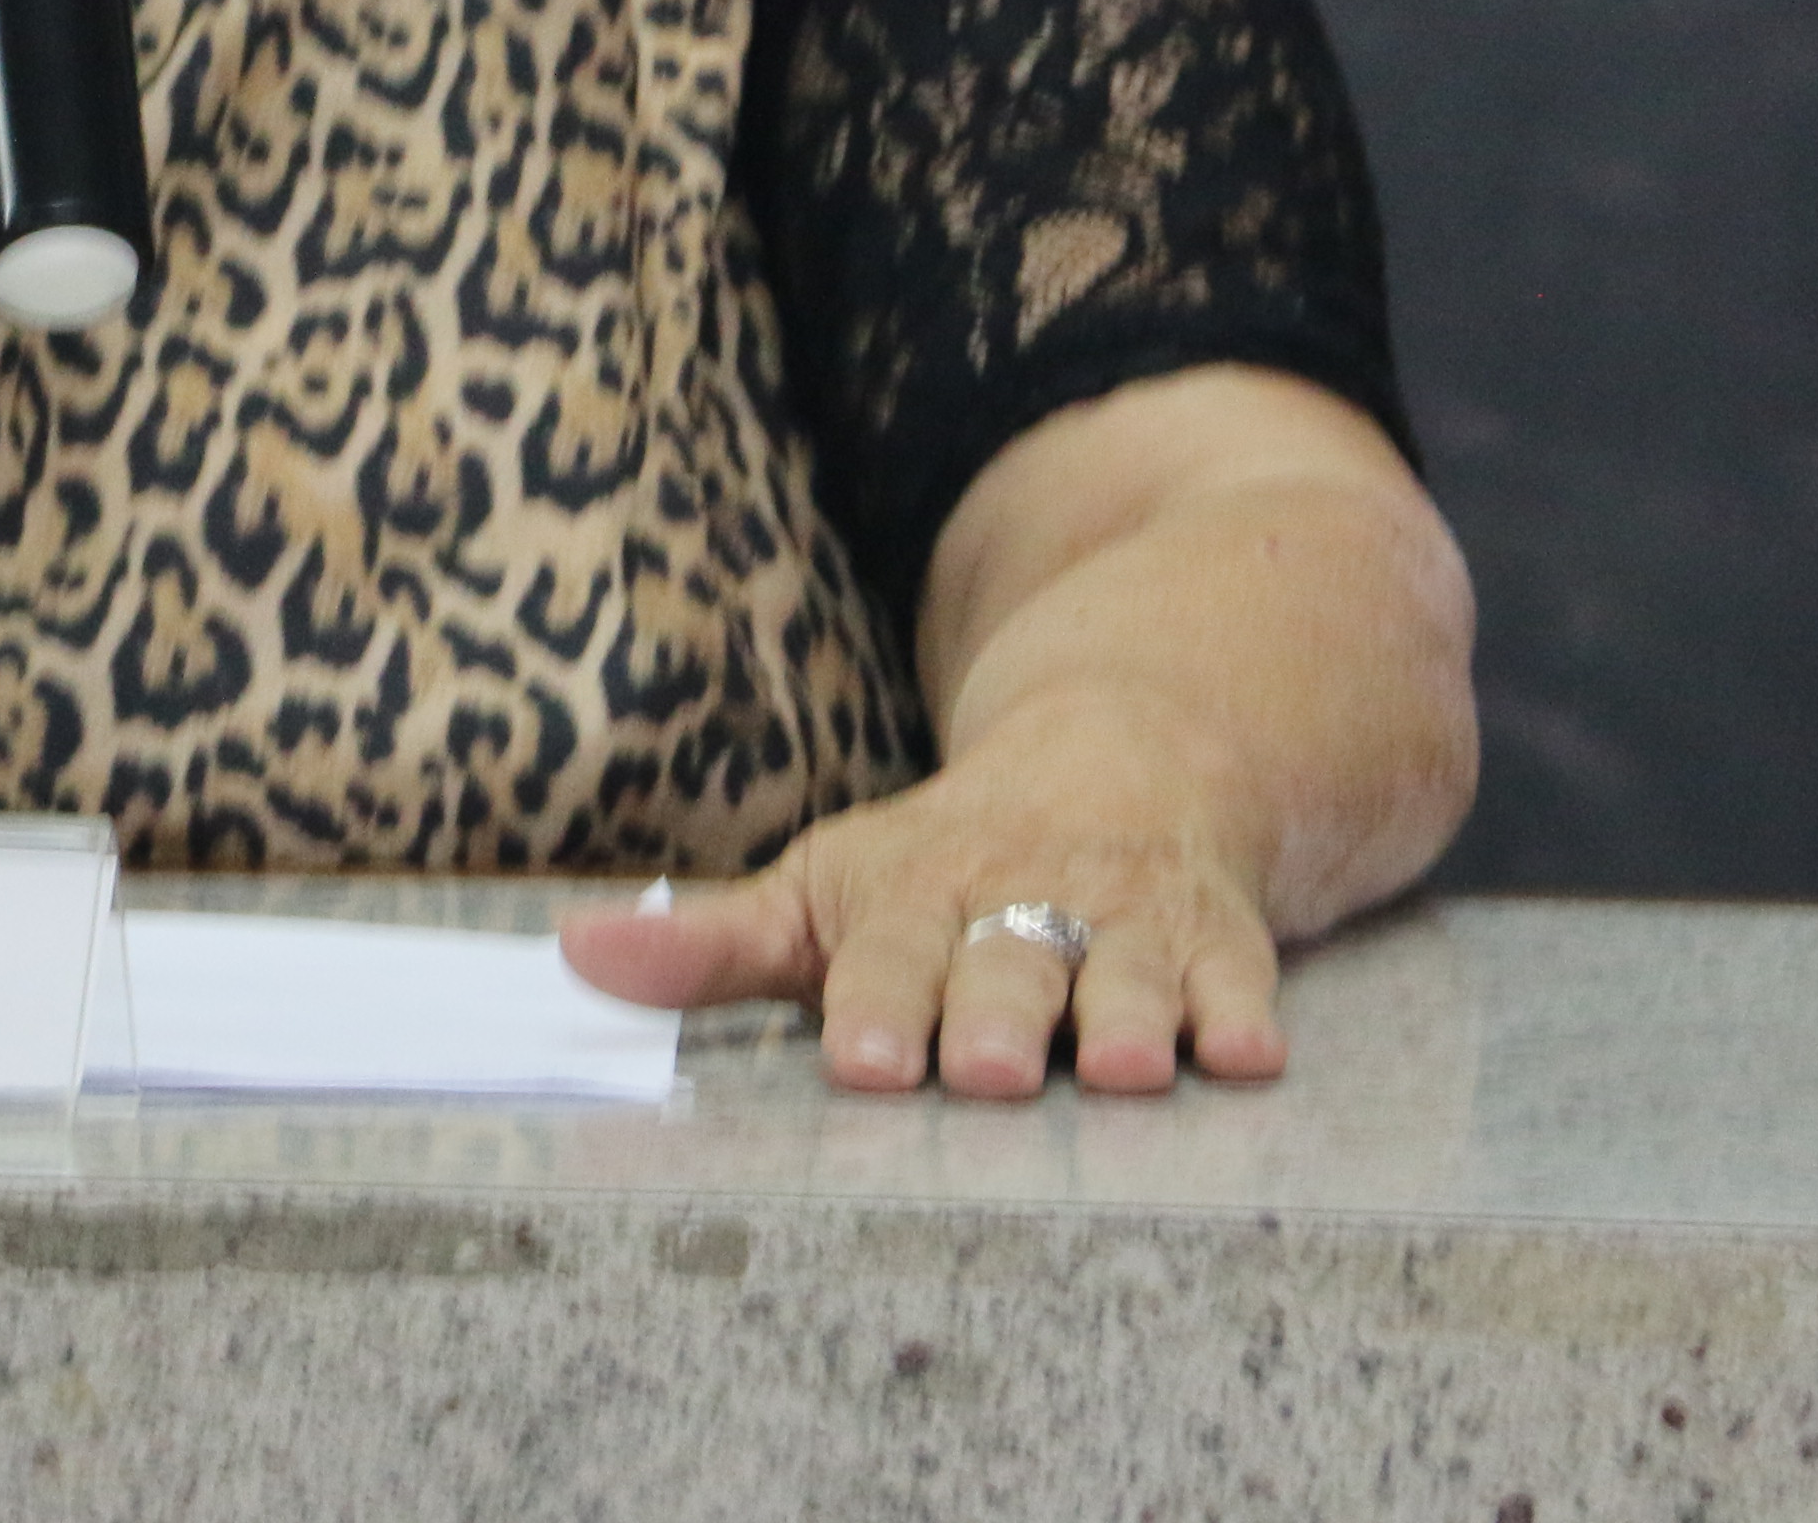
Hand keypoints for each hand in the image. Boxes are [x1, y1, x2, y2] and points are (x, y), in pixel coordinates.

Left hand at [556, 679, 1285, 1097]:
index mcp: (914, 896)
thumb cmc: (947, 855)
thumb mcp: (827, 883)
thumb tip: (568, 961)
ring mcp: (1125, 919)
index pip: (885, 956)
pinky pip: (1237, 975)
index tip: (863, 1057)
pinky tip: (1249, 1053)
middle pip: (1005, 959)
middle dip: (996, 1013)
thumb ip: (714, 946)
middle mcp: (1020, 903)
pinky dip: (1244, 1012)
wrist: (1126, 746)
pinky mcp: (1218, 938)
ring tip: (1121, 1067)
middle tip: (985, 1070)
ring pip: (1124, 971)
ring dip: (1123, 1016)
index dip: (876, 1003)